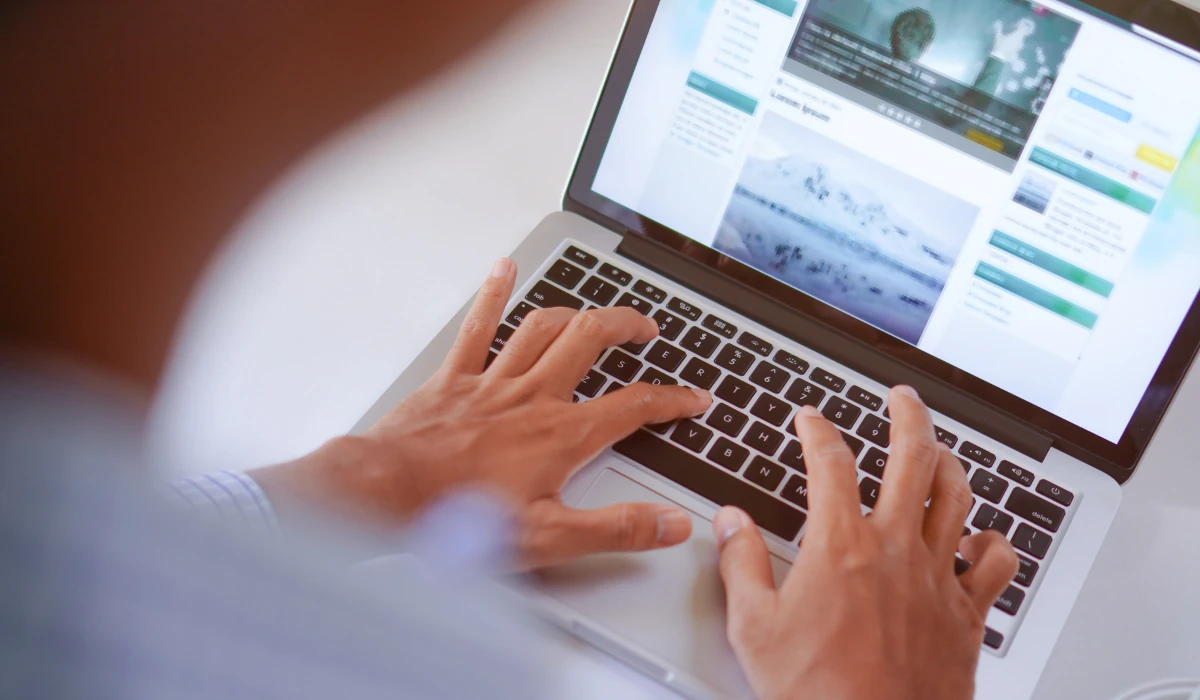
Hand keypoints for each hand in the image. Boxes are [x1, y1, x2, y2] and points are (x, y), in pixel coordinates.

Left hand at [251, 258, 712, 568]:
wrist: (388, 495)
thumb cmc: (459, 519)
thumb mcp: (551, 538)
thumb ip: (616, 528)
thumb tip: (671, 525)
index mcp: (561, 435)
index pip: (634, 406)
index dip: (672, 400)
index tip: (694, 398)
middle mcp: (532, 398)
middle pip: (591, 342)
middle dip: (626, 326)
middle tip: (647, 328)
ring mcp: (492, 382)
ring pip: (543, 328)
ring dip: (574, 312)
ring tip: (594, 310)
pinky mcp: (454, 379)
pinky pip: (478, 326)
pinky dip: (493, 295)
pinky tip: (503, 270)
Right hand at [712, 387, 1017, 699]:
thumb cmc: (818, 695)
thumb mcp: (754, 628)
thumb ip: (740, 565)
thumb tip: (731, 524)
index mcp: (841, 547)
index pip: (831, 462)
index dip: (817, 429)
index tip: (810, 417)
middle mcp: (896, 551)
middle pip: (913, 457)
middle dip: (907, 415)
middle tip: (901, 397)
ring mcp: (937, 580)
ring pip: (958, 497)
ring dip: (950, 463)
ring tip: (941, 449)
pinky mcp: (966, 615)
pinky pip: (996, 565)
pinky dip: (995, 543)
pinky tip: (986, 538)